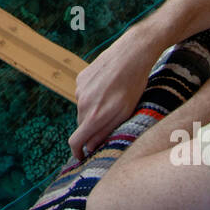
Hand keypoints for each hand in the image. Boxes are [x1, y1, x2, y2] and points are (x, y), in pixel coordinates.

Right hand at [68, 26, 163, 160]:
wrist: (132, 52)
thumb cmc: (134, 84)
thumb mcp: (125, 112)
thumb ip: (106, 131)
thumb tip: (91, 146)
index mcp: (94, 116)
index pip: (75, 141)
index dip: (77, 152)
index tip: (82, 157)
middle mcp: (82, 103)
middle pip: (82, 125)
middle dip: (92, 128)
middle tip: (110, 121)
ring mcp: (80, 89)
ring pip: (83, 108)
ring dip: (94, 110)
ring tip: (113, 99)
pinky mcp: (81, 77)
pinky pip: (84, 94)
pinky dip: (93, 96)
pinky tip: (108, 86)